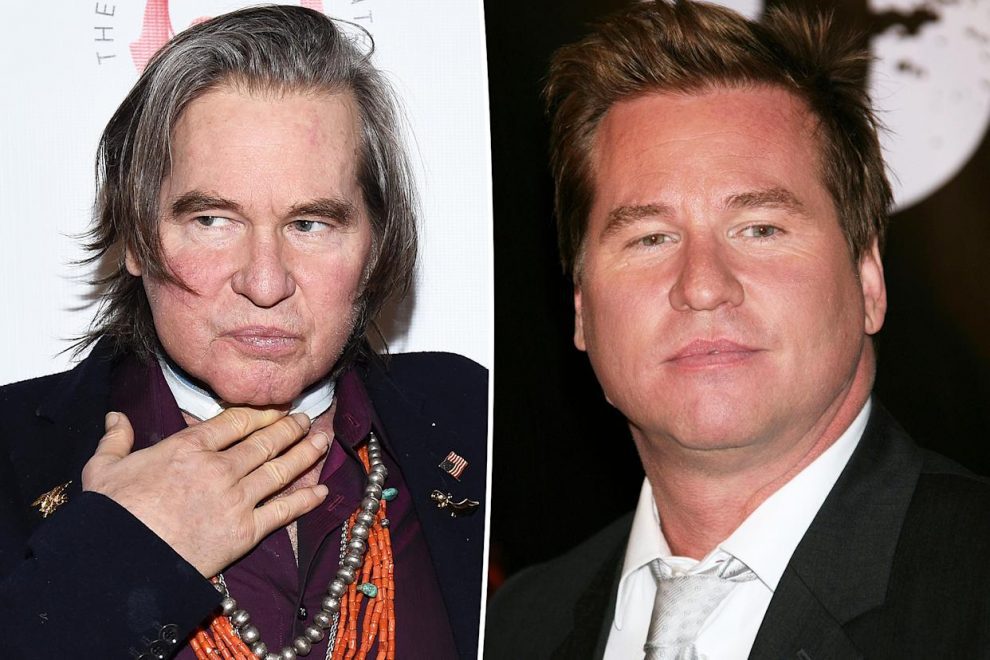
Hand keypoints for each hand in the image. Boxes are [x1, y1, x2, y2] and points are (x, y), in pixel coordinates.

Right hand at [81, 408, 328, 576]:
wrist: (123, 561)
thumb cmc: (111, 514)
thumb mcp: (104, 468)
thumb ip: (116, 440)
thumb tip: (115, 418)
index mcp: (188, 447)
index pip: (235, 421)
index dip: (261, 412)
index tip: (276, 407)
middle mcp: (219, 468)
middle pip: (265, 442)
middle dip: (290, 428)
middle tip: (306, 418)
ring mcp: (236, 499)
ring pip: (280, 470)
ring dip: (305, 454)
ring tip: (322, 441)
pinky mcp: (245, 531)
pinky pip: (284, 511)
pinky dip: (306, 500)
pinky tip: (322, 490)